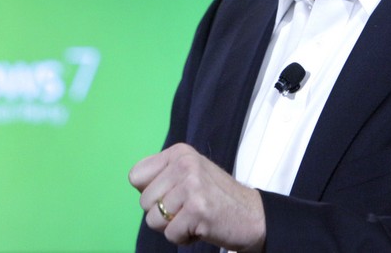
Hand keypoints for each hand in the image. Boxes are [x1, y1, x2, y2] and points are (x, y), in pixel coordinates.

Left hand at [128, 143, 265, 251]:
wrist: (254, 216)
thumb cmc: (216, 198)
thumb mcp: (190, 173)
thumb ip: (163, 174)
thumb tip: (136, 183)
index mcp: (179, 152)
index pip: (136, 176)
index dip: (150, 193)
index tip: (172, 195)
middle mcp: (184, 163)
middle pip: (144, 201)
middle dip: (162, 214)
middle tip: (187, 209)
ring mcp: (192, 185)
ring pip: (154, 220)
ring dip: (172, 227)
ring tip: (193, 218)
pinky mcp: (198, 209)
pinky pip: (170, 234)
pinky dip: (184, 238)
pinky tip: (201, 227)